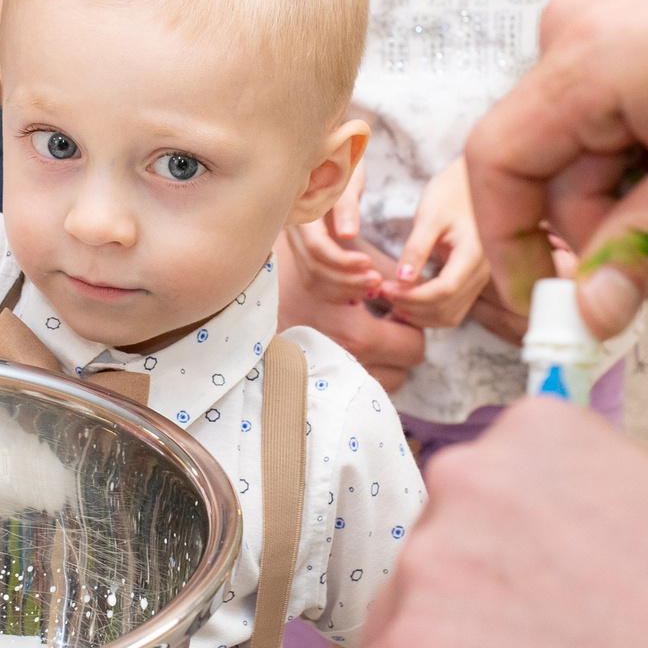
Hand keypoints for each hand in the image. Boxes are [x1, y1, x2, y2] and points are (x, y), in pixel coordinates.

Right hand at [276, 227, 423, 392]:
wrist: (234, 298)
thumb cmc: (288, 268)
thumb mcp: (339, 261)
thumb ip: (384, 273)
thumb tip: (412, 284)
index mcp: (357, 337)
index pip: (414, 347)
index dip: (410, 324)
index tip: (395, 309)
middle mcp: (345, 365)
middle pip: (403, 372)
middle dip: (399, 346)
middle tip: (383, 321)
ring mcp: (327, 380)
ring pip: (380, 384)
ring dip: (380, 361)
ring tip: (361, 332)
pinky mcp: (310, 386)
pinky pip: (352, 387)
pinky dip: (357, 369)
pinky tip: (341, 343)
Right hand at [281, 154, 377, 305]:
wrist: (325, 151)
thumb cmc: (339, 158)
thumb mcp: (346, 175)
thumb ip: (345, 204)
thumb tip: (347, 234)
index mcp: (301, 211)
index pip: (317, 248)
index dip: (343, 262)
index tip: (369, 264)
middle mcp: (293, 231)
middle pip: (314, 269)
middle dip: (347, 281)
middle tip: (377, 282)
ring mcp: (295, 242)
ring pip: (313, 279)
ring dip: (343, 290)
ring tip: (372, 288)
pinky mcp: (303, 249)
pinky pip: (313, 279)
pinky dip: (334, 291)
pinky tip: (355, 295)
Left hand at [334, 398, 647, 647]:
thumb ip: (582, 508)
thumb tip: (560, 566)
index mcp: (529, 432)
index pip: (479, 495)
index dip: (497, 557)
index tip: (524, 600)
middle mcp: (465, 478)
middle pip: (431, 557)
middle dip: (462, 610)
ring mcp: (430, 564)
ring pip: (396, 624)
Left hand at [376, 157, 487, 329]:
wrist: (472, 184)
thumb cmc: (451, 193)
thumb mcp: (430, 215)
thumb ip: (416, 247)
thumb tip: (402, 279)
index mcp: (474, 253)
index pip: (445, 290)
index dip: (413, 296)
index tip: (385, 288)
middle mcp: (482, 272)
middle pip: (447, 308)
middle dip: (412, 307)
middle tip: (382, 293)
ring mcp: (479, 280)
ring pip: (450, 315)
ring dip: (419, 315)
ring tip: (391, 299)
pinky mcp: (470, 282)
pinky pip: (452, 309)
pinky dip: (428, 312)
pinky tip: (405, 302)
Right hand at [468, 0, 647, 342]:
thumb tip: (590, 314)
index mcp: (588, 60)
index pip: (498, 163)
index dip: (511, 245)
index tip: (553, 306)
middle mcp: (572, 37)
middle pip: (554, 176)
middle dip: (619, 241)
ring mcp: (592, 35)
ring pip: (587, 164)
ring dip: (647, 213)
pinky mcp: (615, 43)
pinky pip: (607, 132)